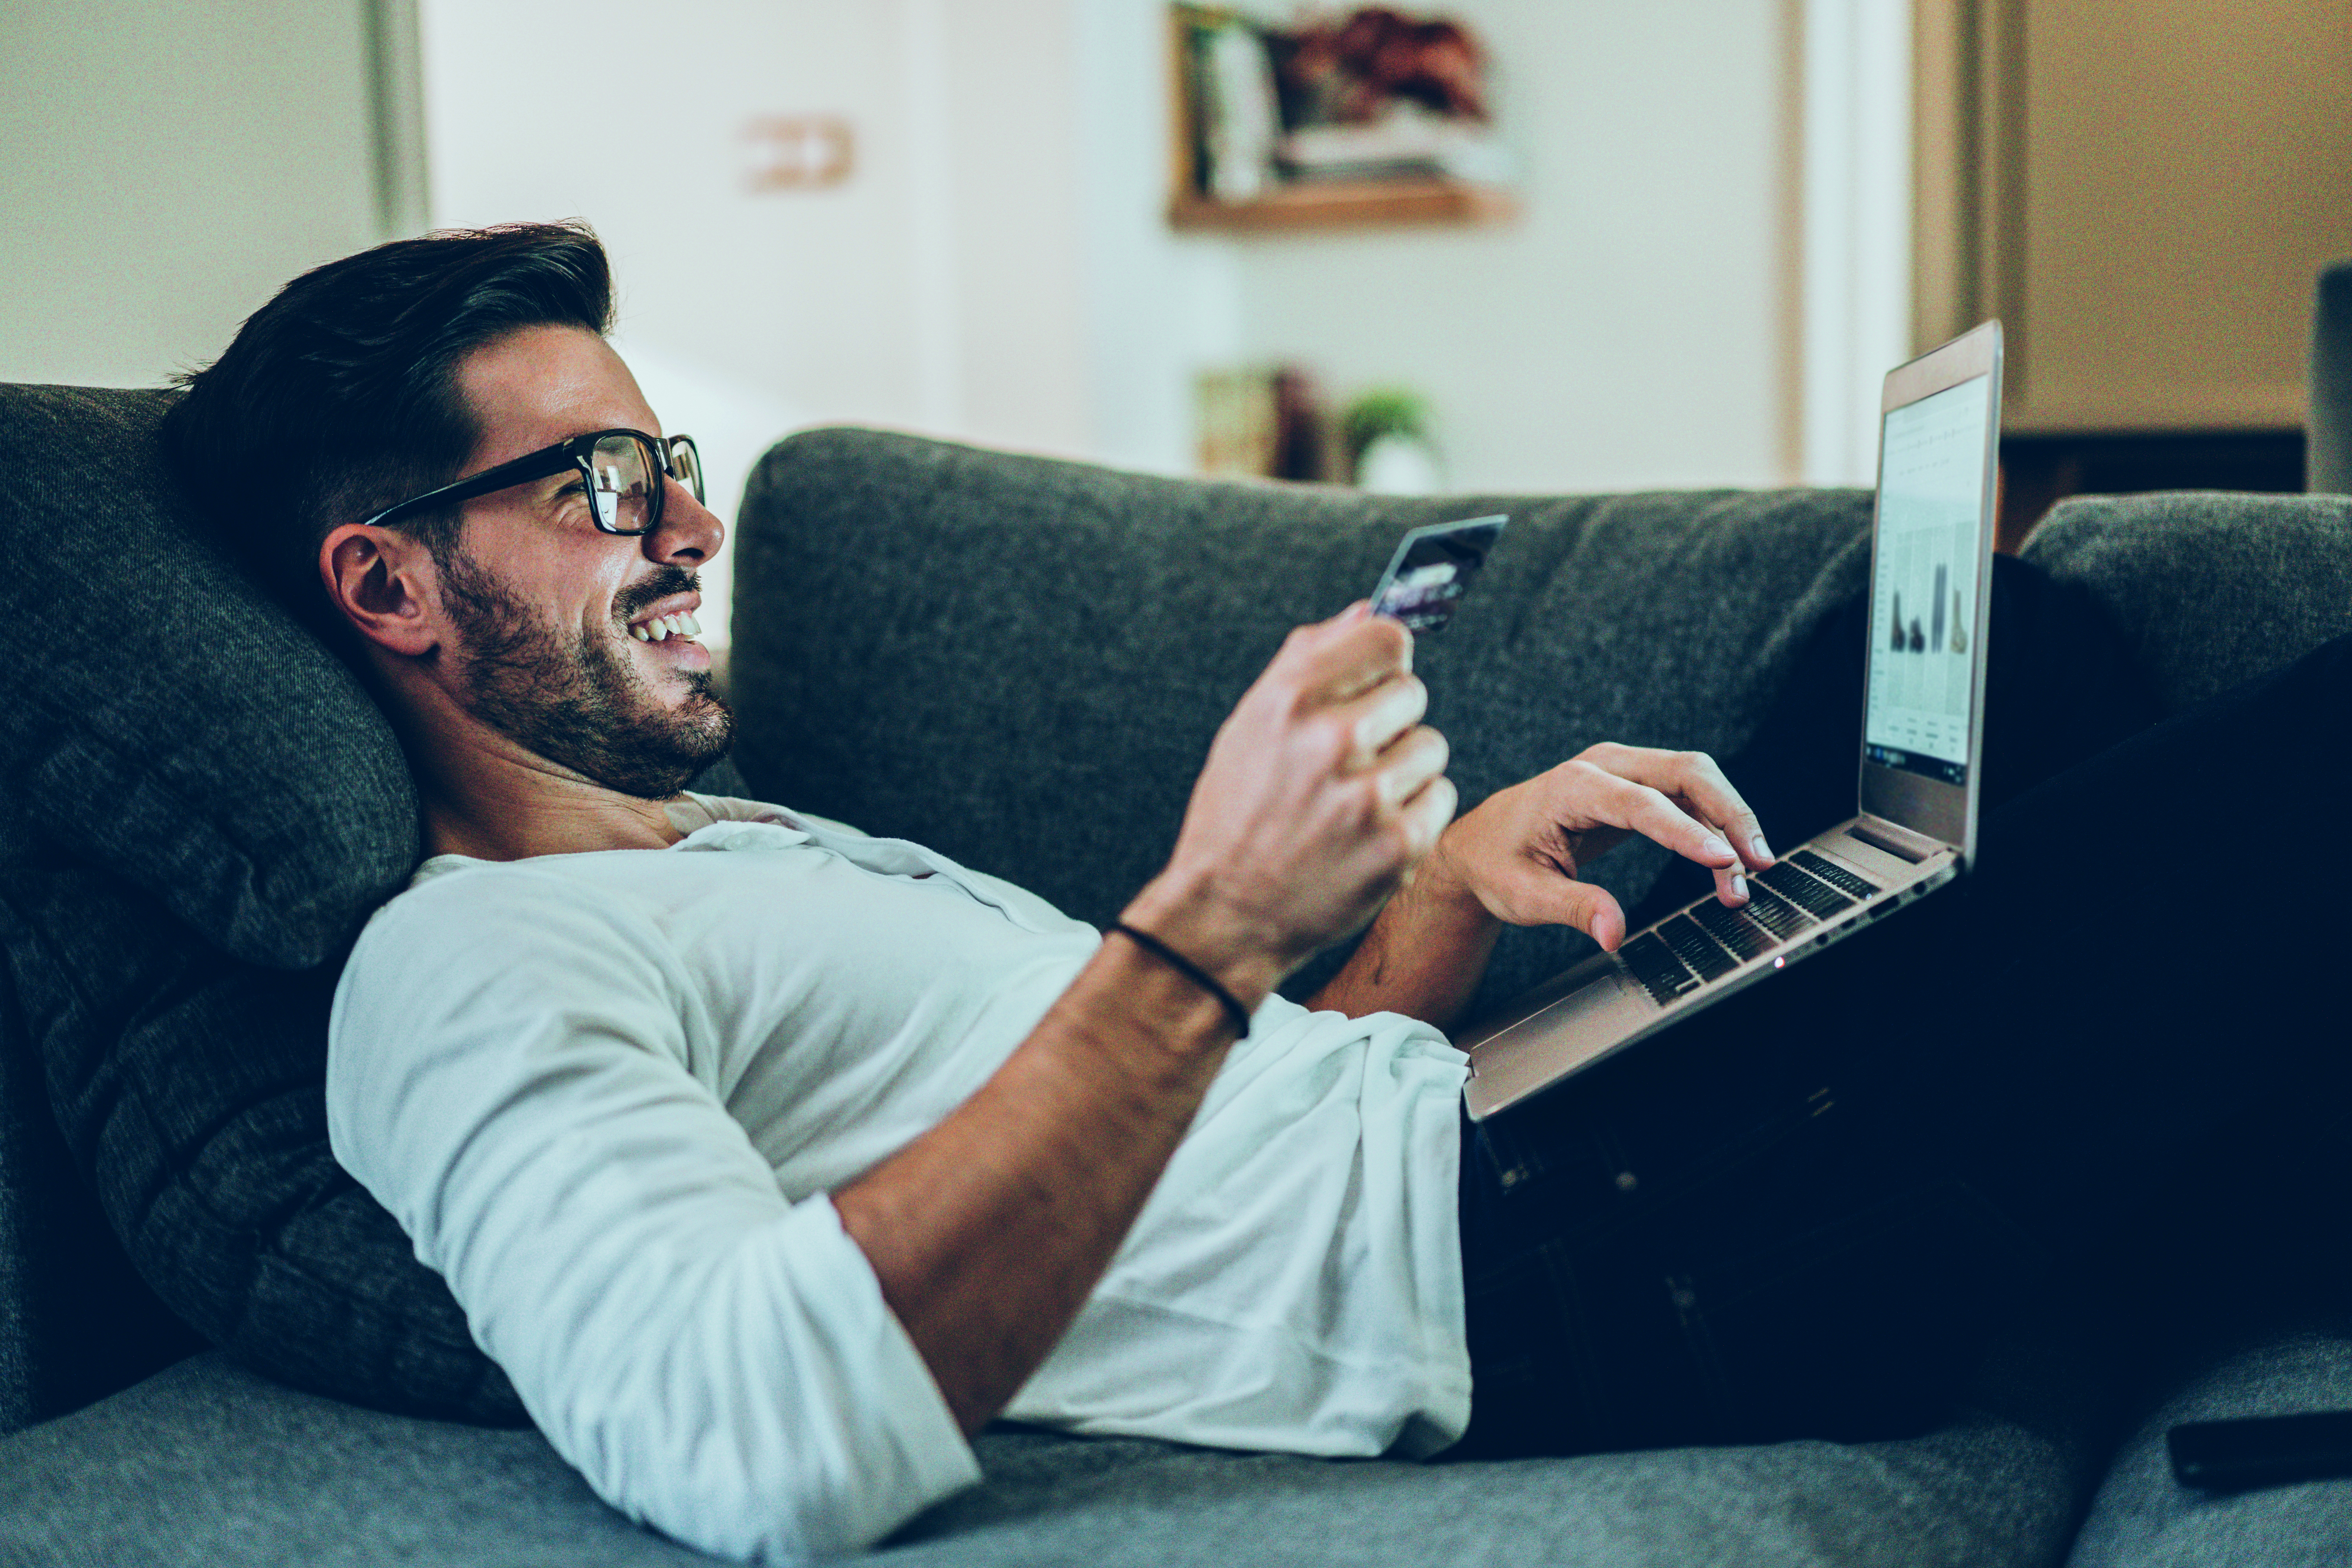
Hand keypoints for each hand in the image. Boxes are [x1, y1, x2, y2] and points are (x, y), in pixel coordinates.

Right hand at [1125, 603, 1456, 997]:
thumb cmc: (1238, 812)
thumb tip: (1368, 608)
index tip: (1370, 684)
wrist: (1225, 912)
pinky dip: (1414, 814)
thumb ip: (1309, 658)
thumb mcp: (1251, 724)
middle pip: (1412, 692)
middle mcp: (1331, 739)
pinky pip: (1440, 797)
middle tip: (1347, 761)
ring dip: (1403, 770)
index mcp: (1290, 698)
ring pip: (1431, 747)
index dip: (1382, 660)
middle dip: (1388, 722)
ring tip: (1354, 802)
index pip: (1388, 637)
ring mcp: (1368, 795)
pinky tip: (1368, 834)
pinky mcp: (1398, 845)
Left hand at [1427, 743, 1771, 951]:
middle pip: (1685, 773)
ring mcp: (1621, 771)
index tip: (1724, 860)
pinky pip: (1685, 796)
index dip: (1687, 832)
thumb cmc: (1496, 864)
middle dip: (1729, 815)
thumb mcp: (1524, 894)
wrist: (1479, 844)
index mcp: (1572, 787)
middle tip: (1758, 864)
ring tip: (1748, 875)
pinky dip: (1713, 825)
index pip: (1643, 804)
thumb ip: (1573, 908)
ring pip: (1694, 780)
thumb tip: (1614, 933)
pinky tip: (1727, 862)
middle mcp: (1602, 766)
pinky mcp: (1634, 786)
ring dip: (1728, 821)